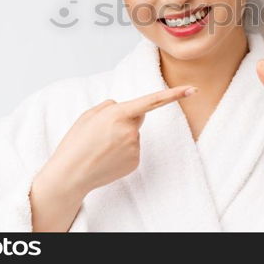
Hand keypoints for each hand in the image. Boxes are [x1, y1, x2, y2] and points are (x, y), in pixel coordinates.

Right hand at [42, 84, 198, 196]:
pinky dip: (122, 152)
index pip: (152, 101)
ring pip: (133, 135)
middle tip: (102, 133)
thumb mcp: (88, 115)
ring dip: (121, 137)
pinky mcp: (135, 162)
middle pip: (137, 117)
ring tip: (101, 147)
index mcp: (118, 114)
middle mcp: (131, 130)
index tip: (194, 89)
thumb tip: (125, 109)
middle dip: (125, 120)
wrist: (70, 174)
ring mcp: (135, 148)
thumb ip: (110, 106)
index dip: (175, 94)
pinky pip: (133, 149)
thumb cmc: (76, 143)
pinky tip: (107, 157)